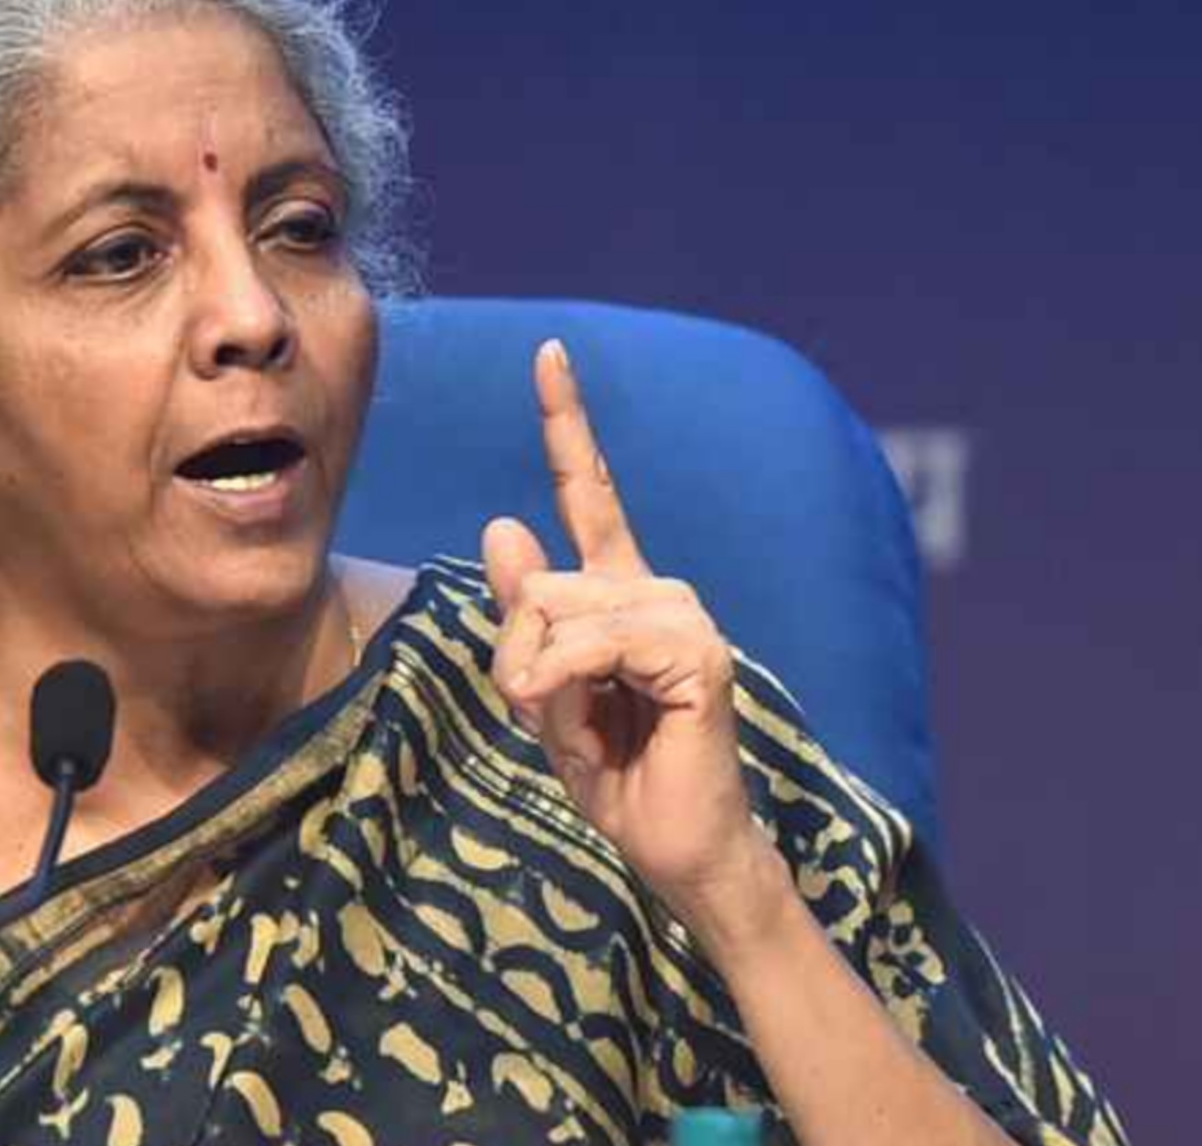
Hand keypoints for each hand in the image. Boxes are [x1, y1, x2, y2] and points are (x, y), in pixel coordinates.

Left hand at [482, 339, 792, 947]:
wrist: (676, 847)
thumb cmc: (617, 776)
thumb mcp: (544, 691)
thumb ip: (524, 616)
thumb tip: (502, 522)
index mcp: (622, 592)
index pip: (592, 493)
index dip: (568, 423)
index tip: (550, 354)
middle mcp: (659, 589)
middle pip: (538, 582)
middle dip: (520, 659)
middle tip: (559, 720)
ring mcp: (685, 617)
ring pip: (558, 611)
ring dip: (545, 683)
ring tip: (585, 732)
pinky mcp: (699, 655)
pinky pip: (595, 644)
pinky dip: (569, 687)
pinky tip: (588, 726)